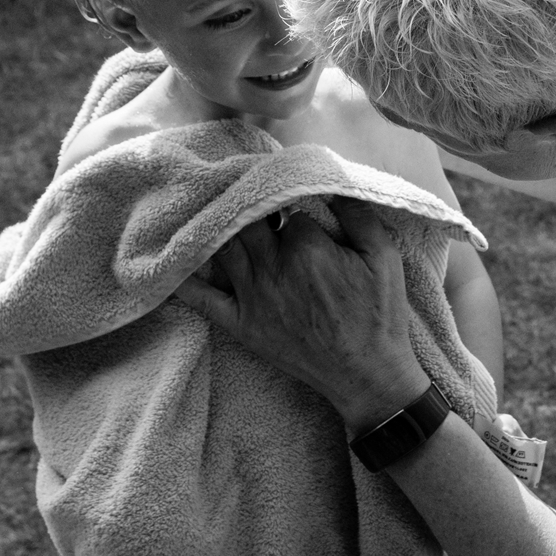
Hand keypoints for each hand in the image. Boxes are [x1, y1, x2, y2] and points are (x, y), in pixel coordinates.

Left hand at [175, 198, 428, 433]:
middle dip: (252, 208)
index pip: (287, 209)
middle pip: (246, 220)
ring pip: (222, 246)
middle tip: (260, 206)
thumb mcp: (385, 257)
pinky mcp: (241, 324)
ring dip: (220, 227)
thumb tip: (332, 180)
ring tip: (221, 213)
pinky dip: (183, 279)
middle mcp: (273, 269)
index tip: (300, 211)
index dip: (295, 207)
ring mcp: (253, 297)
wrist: (367, 375)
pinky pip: (202, 298)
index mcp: (307, 248)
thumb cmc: (379, 316)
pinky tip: (170, 259)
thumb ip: (359, 214)